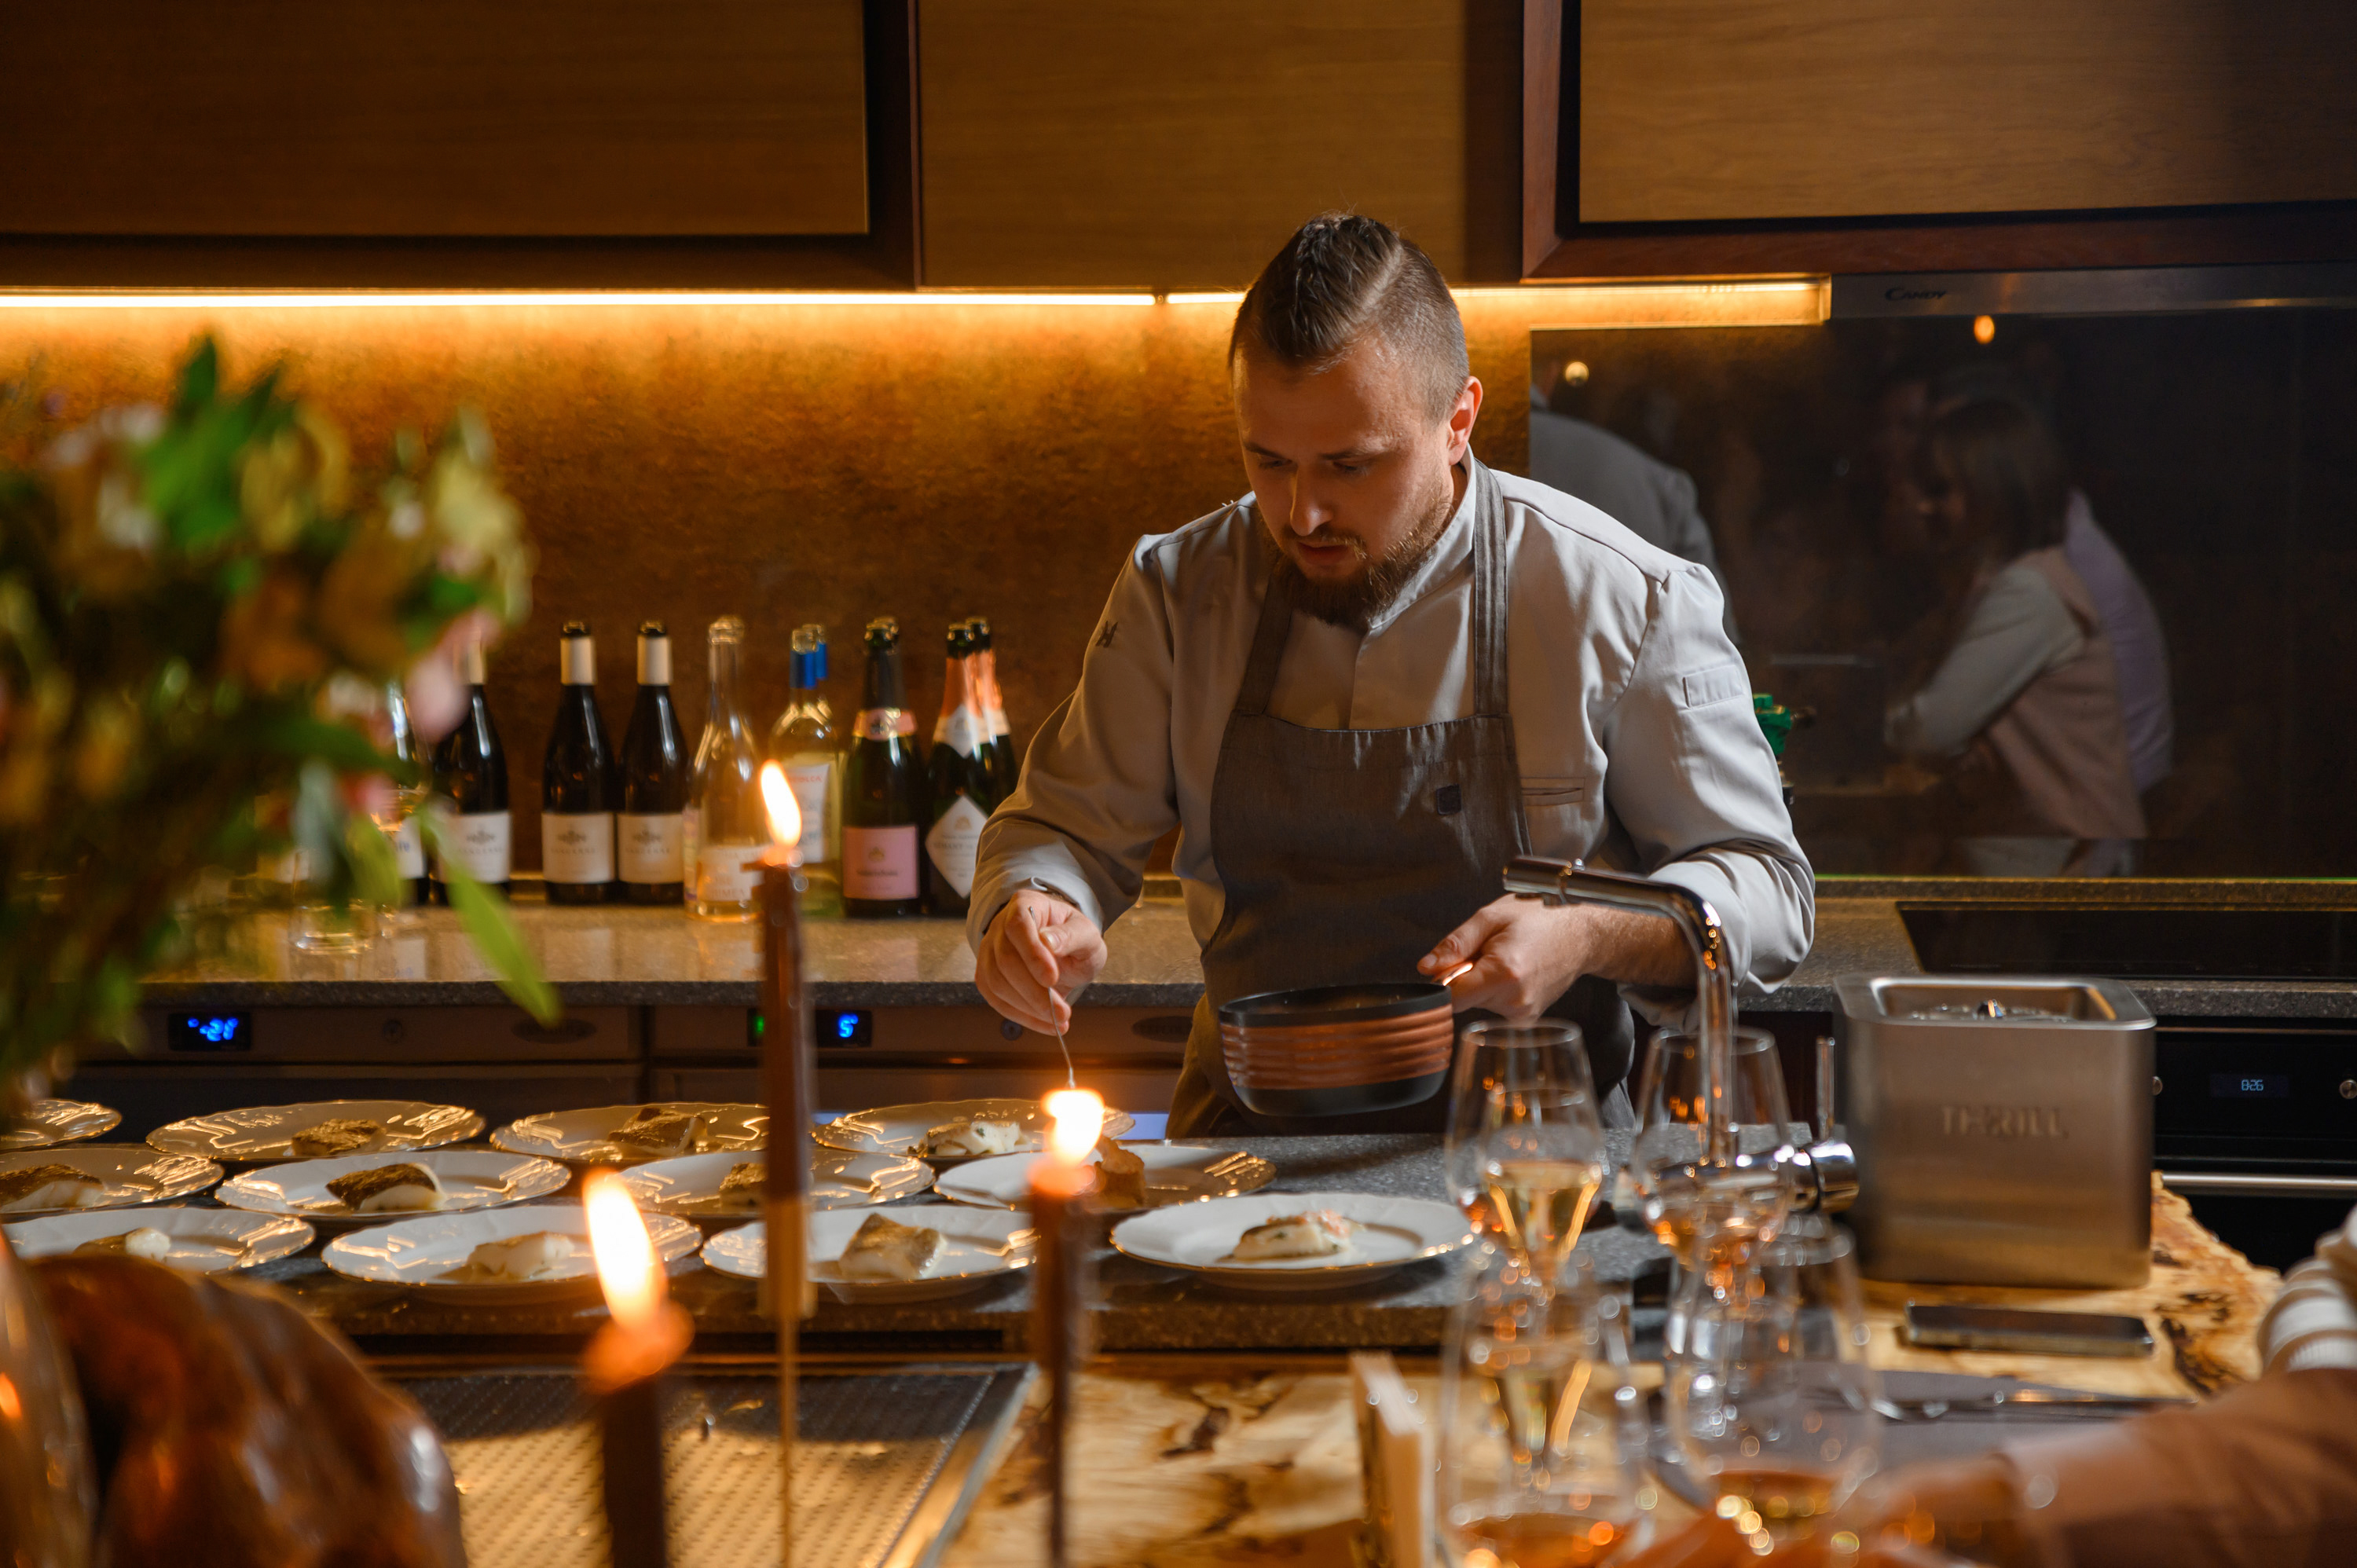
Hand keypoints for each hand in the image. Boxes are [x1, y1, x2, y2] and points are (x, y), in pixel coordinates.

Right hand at [975, 890, 1106, 1035]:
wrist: (1063, 949)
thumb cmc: (1074, 937)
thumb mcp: (1085, 932)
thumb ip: (1071, 935)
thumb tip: (1048, 943)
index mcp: (1024, 905)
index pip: (1017, 926)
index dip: (1032, 954)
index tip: (1052, 979)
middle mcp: (999, 926)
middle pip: (1005, 960)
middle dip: (1034, 991)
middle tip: (1063, 1011)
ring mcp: (989, 952)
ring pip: (997, 983)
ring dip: (1028, 1008)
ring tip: (1060, 1020)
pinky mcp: (988, 977)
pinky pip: (996, 1001)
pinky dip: (1021, 1017)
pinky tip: (1045, 1024)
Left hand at [1419, 895, 1599, 1019]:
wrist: (1581, 936)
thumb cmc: (1539, 920)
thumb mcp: (1490, 918)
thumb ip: (1455, 944)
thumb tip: (1426, 968)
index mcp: (1503, 975)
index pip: (1450, 997)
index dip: (1443, 980)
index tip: (1451, 964)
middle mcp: (1514, 1002)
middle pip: (1463, 999)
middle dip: (1465, 976)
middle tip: (1487, 952)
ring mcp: (1522, 1015)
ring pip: (1478, 1003)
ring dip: (1482, 983)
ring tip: (1506, 958)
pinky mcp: (1526, 1019)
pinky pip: (1494, 1007)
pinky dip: (1496, 991)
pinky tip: (1515, 972)